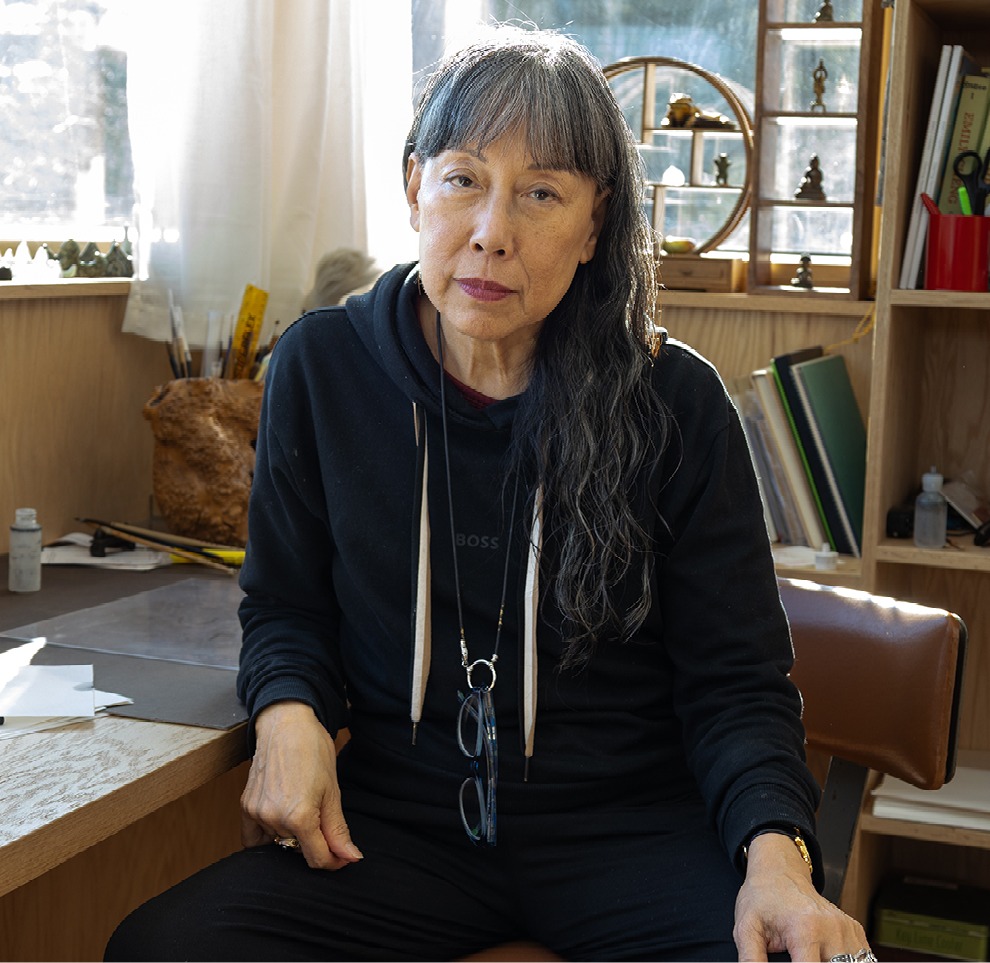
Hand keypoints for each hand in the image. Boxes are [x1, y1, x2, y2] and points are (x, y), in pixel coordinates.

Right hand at [240, 701, 363, 870]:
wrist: (286, 724)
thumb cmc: (313, 750)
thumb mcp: (332, 791)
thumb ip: (337, 830)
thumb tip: (350, 858)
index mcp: (300, 816)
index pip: (317, 859)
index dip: (334, 861)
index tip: (342, 855)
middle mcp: (274, 818)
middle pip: (298, 851)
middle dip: (315, 844)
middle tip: (323, 820)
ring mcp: (256, 813)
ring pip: (278, 843)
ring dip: (293, 837)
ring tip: (303, 809)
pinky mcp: (245, 807)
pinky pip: (253, 838)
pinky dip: (267, 837)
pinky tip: (281, 822)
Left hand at [733, 833, 869, 961]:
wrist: (779, 871)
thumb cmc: (762, 898)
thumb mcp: (747, 928)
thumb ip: (752, 959)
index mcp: (805, 930)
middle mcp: (831, 929)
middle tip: (796, 958)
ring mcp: (846, 929)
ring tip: (808, 956)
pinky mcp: (854, 930)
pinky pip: (859, 958)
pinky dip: (844, 961)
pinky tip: (825, 957)